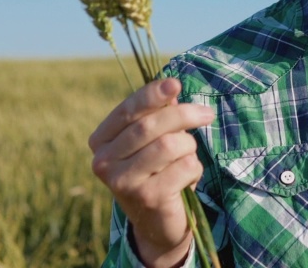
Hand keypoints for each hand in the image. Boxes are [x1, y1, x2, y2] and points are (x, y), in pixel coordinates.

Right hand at [89, 78, 215, 267]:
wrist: (157, 224)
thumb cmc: (156, 172)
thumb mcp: (153, 141)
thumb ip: (158, 114)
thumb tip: (172, 90)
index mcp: (101, 141)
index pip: (127, 111)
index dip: (152, 95)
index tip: (175, 84)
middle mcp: (104, 162)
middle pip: (148, 126)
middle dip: (183, 115)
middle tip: (207, 114)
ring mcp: (122, 182)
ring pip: (168, 145)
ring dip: (189, 146)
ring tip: (189, 156)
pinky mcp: (146, 197)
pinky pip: (183, 167)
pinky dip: (194, 168)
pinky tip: (187, 179)